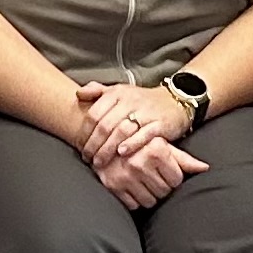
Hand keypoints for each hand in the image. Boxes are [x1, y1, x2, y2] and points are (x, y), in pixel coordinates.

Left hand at [73, 79, 188, 163]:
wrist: (175, 100)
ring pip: (121, 131)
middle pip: (105, 125)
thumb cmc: (142, 100)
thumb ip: (98, 91)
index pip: (94, 114)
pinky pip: (143, 135)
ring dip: (107, 148)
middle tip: (88, 158)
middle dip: (93, 145)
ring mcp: (145, 112)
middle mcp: (130, 101)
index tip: (80, 146)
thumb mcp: (120, 91)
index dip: (84, 132)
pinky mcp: (160, 124)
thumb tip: (78, 95)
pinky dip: (131, 144)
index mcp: (117, 93)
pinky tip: (122, 153)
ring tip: (100, 161)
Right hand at [94, 137, 208, 209]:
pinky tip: (132, 186)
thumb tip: (205, 168)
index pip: (176, 180)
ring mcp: (125, 175)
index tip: (164, 170)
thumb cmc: (140, 144)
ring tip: (142, 181)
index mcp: (155, 150)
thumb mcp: (163, 146)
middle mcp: (140, 162)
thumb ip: (184, 159)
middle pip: (164, 192)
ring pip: (150, 201)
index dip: (172, 177)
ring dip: (149, 194)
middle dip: (161, 186)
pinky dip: (134, 199)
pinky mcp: (113, 186)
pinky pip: (133, 204)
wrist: (104, 142)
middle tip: (152, 176)